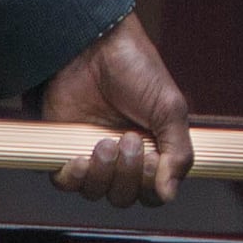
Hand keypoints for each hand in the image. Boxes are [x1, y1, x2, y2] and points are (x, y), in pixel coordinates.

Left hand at [39, 14, 192, 208]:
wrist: (96, 45)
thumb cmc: (137, 70)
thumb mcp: (171, 109)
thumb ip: (178, 154)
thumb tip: (169, 194)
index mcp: (152, 151)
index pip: (152, 194)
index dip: (150, 185)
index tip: (151, 156)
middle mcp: (121, 158)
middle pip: (124, 197)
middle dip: (128, 175)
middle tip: (128, 139)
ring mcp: (92, 155)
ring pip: (96, 193)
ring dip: (102, 174)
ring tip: (105, 142)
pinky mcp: (64, 148)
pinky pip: (66, 183)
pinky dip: (74, 177)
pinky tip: (81, 156)